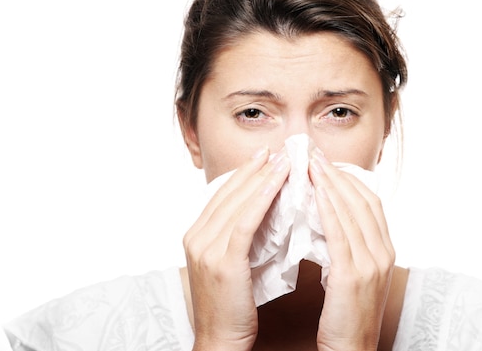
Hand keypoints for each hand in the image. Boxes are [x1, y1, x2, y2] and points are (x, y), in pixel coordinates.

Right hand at [183, 147, 290, 350]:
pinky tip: (278, 183)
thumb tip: (267, 212)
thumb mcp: (232, 264)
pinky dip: (262, 198)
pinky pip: (245, 221)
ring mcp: (206, 248)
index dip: (244, 173)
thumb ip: (240, 237)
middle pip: (229, 193)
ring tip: (284, 159)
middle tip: (276, 149)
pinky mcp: (222, 261)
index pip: (223, 195)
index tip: (265, 156)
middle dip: (254, 169)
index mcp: (197, 236)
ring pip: (238, 203)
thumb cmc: (232, 306)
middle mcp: (197, 237)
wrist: (220, 340)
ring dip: (263, 177)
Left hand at [309, 148, 394, 350]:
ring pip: (350, 212)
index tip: (327, 163)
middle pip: (361, 200)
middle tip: (315, 154)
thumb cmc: (347, 314)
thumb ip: (349, 245)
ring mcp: (371, 263)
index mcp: (385, 250)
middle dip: (337, 174)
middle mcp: (382, 252)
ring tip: (310, 164)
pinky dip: (327, 208)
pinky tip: (313, 191)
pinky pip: (339, 233)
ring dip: (329, 184)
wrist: (352, 350)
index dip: (348, 179)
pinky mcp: (352, 276)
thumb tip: (328, 216)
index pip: (369, 202)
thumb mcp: (355, 274)